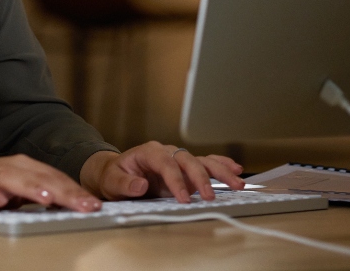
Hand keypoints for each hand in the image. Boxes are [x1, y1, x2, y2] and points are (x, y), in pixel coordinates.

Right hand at [0, 154, 102, 213]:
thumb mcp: (15, 191)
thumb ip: (40, 195)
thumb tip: (75, 205)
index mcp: (24, 168)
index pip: (54, 178)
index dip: (75, 191)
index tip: (94, 206)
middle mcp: (8, 168)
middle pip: (39, 177)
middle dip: (64, 191)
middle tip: (84, 205)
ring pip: (11, 178)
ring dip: (30, 188)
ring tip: (48, 199)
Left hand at [79, 142, 244, 202]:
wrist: (115, 173)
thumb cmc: (114, 176)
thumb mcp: (112, 181)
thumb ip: (125, 183)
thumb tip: (140, 185)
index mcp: (148, 152)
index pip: (165, 163)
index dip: (175, 180)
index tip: (183, 198)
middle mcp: (166, 152)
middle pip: (187, 160)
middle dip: (200, 178)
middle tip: (209, 196)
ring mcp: (177, 160)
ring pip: (201, 161)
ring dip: (220, 171)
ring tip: (237, 182)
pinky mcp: (185, 169)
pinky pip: (205, 164)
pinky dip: (220, 165)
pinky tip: (235, 170)